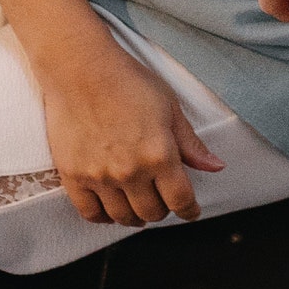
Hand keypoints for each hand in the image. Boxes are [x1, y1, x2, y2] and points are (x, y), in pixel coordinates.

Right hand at [36, 39, 223, 226]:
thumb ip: (191, 144)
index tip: (191, 212)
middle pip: (152, 212)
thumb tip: (216, 167)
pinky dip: (104, 217)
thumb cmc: (129, 82)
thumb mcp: (170, 108)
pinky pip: (90, 213)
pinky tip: (112, 210)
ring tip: (140, 207)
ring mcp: (99, 177)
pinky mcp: (73, 176)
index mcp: (160, 155)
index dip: (190, 210)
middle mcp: (130, 172)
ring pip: (123, 217)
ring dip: (136, 217)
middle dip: (164, 210)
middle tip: (164, 201)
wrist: (81, 70)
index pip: (180, 199)